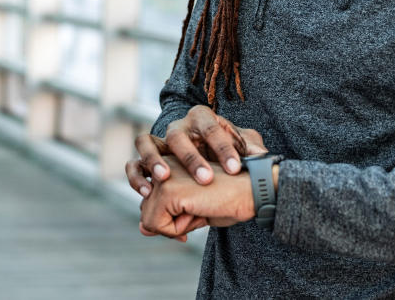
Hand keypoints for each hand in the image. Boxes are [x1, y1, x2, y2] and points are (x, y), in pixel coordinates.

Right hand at [125, 106, 264, 195]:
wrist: (210, 157)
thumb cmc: (229, 151)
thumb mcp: (245, 146)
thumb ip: (253, 150)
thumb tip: (262, 157)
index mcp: (202, 118)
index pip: (210, 128)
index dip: (222, 148)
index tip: (235, 169)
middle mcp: (176, 127)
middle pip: (177, 136)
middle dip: (190, 158)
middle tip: (206, 180)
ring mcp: (158, 142)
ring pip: (145, 142)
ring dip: (153, 161)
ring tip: (163, 179)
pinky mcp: (146, 160)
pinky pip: (133, 164)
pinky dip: (136, 177)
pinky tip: (146, 193)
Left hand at [139, 159, 254, 239]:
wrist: (252, 191)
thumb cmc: (228, 200)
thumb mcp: (193, 212)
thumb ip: (166, 218)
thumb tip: (142, 229)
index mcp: (168, 164)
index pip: (151, 202)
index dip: (171, 218)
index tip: (194, 215)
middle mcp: (162, 165)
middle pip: (146, 210)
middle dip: (171, 223)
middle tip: (201, 209)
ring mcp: (163, 175)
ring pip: (148, 218)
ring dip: (174, 226)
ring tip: (200, 208)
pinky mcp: (167, 188)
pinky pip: (155, 223)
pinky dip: (175, 230)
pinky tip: (198, 212)